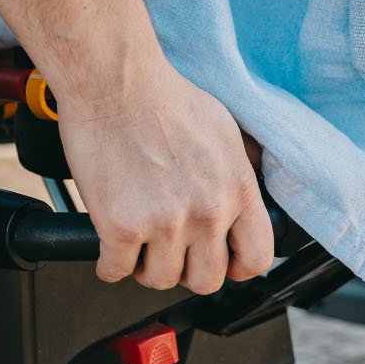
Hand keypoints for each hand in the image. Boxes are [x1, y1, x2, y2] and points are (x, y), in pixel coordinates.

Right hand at [56, 62, 274, 294]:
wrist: (116, 83)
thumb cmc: (164, 97)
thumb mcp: (225, 130)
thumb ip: (240, 169)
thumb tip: (249, 190)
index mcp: (237, 189)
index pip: (255, 258)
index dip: (236, 268)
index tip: (221, 263)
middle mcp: (207, 211)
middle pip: (206, 280)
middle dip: (186, 270)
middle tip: (171, 251)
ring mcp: (165, 223)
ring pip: (160, 280)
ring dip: (145, 266)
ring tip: (137, 243)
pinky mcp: (121, 227)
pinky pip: (115, 271)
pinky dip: (109, 264)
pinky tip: (109, 245)